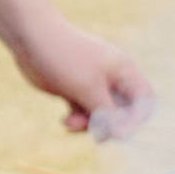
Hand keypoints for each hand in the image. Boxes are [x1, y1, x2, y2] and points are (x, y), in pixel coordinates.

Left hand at [12, 18, 154, 138]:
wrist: (30, 38)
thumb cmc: (64, 57)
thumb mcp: (88, 88)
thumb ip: (106, 112)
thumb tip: (121, 135)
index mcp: (124, 71)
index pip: (145, 100)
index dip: (137, 119)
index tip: (119, 131)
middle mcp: (112, 78)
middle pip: (122, 112)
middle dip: (109, 125)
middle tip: (95, 134)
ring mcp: (92, 84)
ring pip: (101, 115)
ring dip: (88, 124)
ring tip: (70, 123)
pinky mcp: (75, 89)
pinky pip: (83, 112)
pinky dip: (76, 119)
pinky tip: (65, 121)